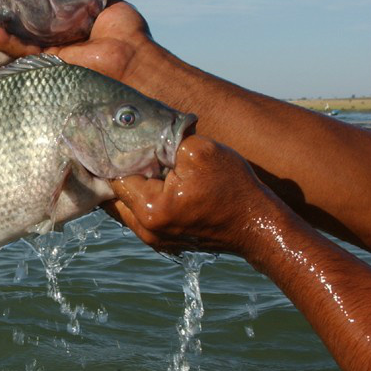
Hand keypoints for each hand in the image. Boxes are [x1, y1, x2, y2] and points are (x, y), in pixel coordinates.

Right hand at [0, 0, 155, 82]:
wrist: (133, 56)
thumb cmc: (127, 32)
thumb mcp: (104, 2)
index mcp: (72, 26)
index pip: (43, 15)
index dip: (26, 4)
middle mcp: (59, 41)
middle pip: (26, 29)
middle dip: (7, 18)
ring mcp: (52, 54)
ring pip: (19, 43)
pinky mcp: (49, 63)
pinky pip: (23, 52)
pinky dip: (5, 41)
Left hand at [104, 136, 283, 256]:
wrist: (258, 226)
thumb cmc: (233, 187)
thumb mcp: (199, 151)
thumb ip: (161, 139)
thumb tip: (136, 130)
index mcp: (151, 208)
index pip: (113, 176)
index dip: (113, 154)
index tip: (113, 137)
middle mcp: (146, 229)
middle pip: (112, 194)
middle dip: (115, 170)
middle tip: (118, 148)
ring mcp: (153, 239)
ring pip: (123, 206)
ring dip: (127, 184)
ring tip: (135, 162)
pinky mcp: (161, 241)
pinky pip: (137, 215)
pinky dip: (138, 197)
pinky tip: (149, 179)